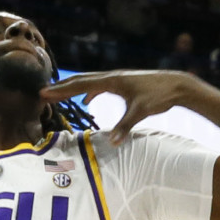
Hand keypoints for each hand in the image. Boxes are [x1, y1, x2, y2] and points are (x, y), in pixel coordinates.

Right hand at [41, 70, 192, 144]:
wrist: (176, 85)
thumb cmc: (159, 96)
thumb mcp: (140, 111)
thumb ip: (125, 126)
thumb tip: (113, 142)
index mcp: (112, 80)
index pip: (80, 85)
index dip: (61, 90)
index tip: (43, 93)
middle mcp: (112, 77)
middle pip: (81, 80)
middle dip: (61, 87)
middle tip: (42, 93)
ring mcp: (118, 79)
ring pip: (89, 82)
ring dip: (73, 88)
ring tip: (58, 94)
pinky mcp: (124, 84)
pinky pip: (100, 86)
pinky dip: (89, 91)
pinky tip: (87, 99)